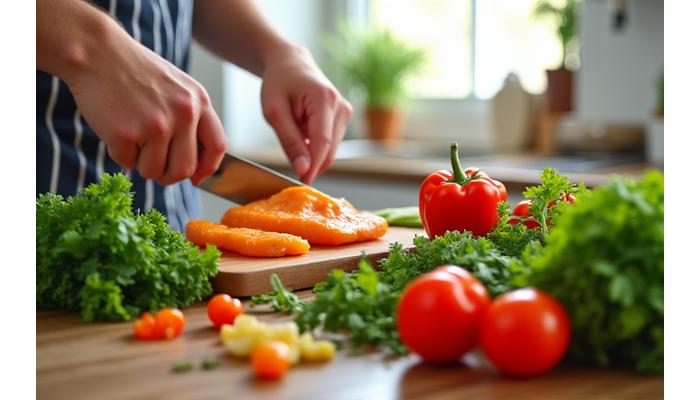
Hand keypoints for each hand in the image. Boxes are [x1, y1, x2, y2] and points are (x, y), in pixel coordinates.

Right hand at [64, 19, 227, 185]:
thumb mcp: (177, 87)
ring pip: (155, 171)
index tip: (197, 179)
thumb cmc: (135, 71)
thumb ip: (191, 118)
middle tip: (154, 166)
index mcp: (199, 101)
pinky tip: (115, 129)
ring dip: (141, 164)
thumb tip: (196, 163)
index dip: (208, 168)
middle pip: (185, 169)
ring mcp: (156, 125)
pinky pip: (127, 162)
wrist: (97, 51)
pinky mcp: (127, 133)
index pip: (217, 146)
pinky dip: (119, 154)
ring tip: (132, 138)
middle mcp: (183, 114)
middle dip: (168, 176)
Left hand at [261, 45, 352, 183]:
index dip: (314, 166)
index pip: (322, 142)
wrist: (290, 64)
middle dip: (311, 161)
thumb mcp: (275, 113)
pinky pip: (330, 143)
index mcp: (324, 99)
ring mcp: (345, 112)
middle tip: (289, 158)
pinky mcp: (344, 118)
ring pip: (331, 150)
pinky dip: (315, 145)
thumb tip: (304, 169)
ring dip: (311, 151)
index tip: (302, 182)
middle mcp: (341, 106)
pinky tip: (302, 130)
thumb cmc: (279, 83)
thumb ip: (290, 142)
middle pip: (329, 150)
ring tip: (294, 131)